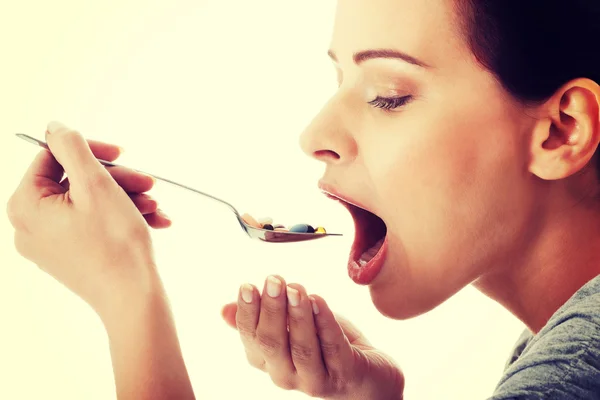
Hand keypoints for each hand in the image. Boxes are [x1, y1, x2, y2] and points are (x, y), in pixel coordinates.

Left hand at [6, 121, 169, 320]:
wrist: (134, 299)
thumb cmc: (115, 245)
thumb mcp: (96, 185)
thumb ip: (72, 148)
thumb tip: (55, 127)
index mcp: (26, 206)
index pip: (52, 158)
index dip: (90, 151)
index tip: (121, 154)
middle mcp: (31, 227)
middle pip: (75, 182)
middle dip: (117, 180)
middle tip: (147, 183)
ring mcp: (51, 244)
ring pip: (90, 203)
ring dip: (127, 198)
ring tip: (155, 206)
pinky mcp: (72, 256)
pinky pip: (95, 224)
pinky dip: (124, 218)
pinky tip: (154, 220)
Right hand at [221, 275, 404, 399]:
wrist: (367, 374)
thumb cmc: (322, 344)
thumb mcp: (290, 327)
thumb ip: (261, 318)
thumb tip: (224, 309)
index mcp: (267, 361)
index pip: (250, 337)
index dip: (247, 312)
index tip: (248, 286)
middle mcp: (285, 374)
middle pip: (272, 343)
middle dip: (272, 310)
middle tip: (274, 280)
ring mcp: (314, 380)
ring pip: (302, 348)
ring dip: (298, 316)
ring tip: (297, 288)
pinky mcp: (343, 376)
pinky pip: (333, 348)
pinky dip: (325, 323)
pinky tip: (319, 301)